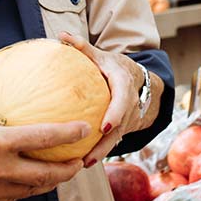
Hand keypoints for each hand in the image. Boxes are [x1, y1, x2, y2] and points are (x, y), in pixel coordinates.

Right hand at [0, 50, 88, 200]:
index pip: (42, 138)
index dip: (68, 133)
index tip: (85, 128)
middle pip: (45, 175)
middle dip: (67, 169)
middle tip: (80, 160)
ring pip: (30, 192)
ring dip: (48, 184)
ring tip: (60, 174)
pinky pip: (10, 200)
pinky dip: (23, 192)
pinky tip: (28, 184)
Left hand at [59, 32, 142, 166]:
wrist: (140, 81)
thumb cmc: (114, 67)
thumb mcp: (102, 56)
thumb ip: (82, 47)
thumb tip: (61, 36)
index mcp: (124, 85)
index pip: (122, 101)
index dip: (115, 114)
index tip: (103, 127)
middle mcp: (129, 104)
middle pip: (119, 127)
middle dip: (106, 143)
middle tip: (89, 156)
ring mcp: (128, 119)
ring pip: (116, 139)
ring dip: (101, 152)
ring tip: (84, 164)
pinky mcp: (123, 128)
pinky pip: (112, 141)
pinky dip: (100, 151)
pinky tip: (82, 162)